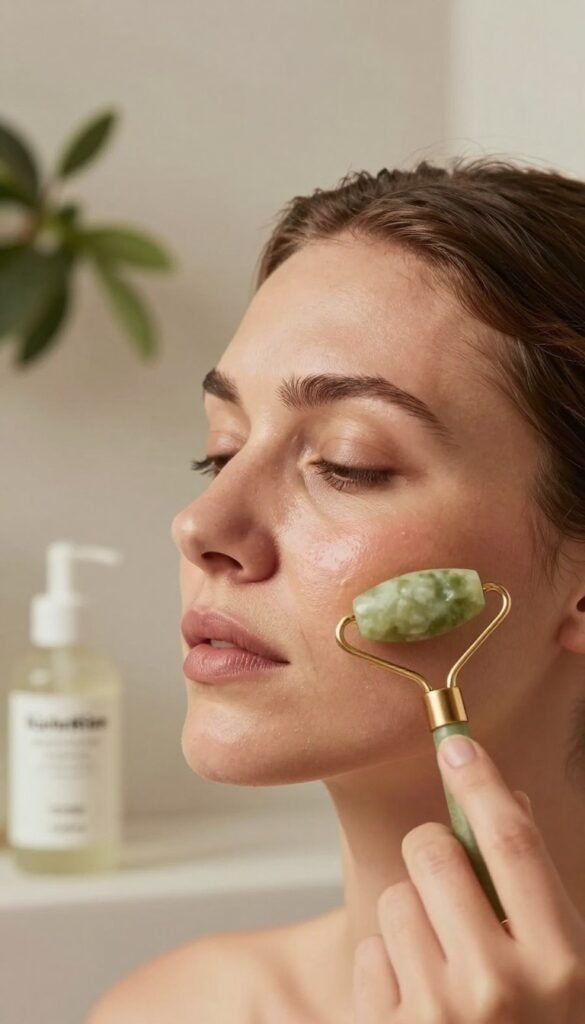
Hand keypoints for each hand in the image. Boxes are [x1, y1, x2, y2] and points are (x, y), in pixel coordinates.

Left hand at [352, 735, 584, 1021]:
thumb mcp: (564, 974)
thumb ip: (536, 894)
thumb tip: (503, 798)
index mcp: (563, 965)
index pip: (515, 841)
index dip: (482, 782)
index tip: (457, 744)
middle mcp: (501, 989)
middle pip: (435, 851)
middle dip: (434, 853)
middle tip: (449, 886)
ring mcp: (440, 1018)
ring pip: (395, 898)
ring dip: (413, 918)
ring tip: (444, 966)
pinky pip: (373, 953)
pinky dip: (390, 968)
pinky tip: (419, 1004)